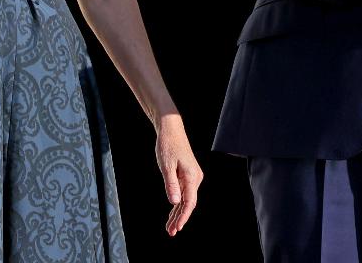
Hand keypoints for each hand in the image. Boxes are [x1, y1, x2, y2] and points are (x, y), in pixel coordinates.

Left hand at [154, 113, 202, 235]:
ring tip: (170, 228)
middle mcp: (195, 178)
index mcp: (192, 176)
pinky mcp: (188, 175)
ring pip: (186, 200)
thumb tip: (175, 203)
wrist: (171, 129)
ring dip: (178, 214)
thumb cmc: (168, 145)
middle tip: (170, 232)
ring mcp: (192, 177)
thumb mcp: (166, 165)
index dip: (183, 217)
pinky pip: (184, 193)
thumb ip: (171, 184)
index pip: (190, 202)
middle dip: (179, 219)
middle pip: (188, 203)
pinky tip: (173, 214)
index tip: (177, 228)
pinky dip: (178, 204)